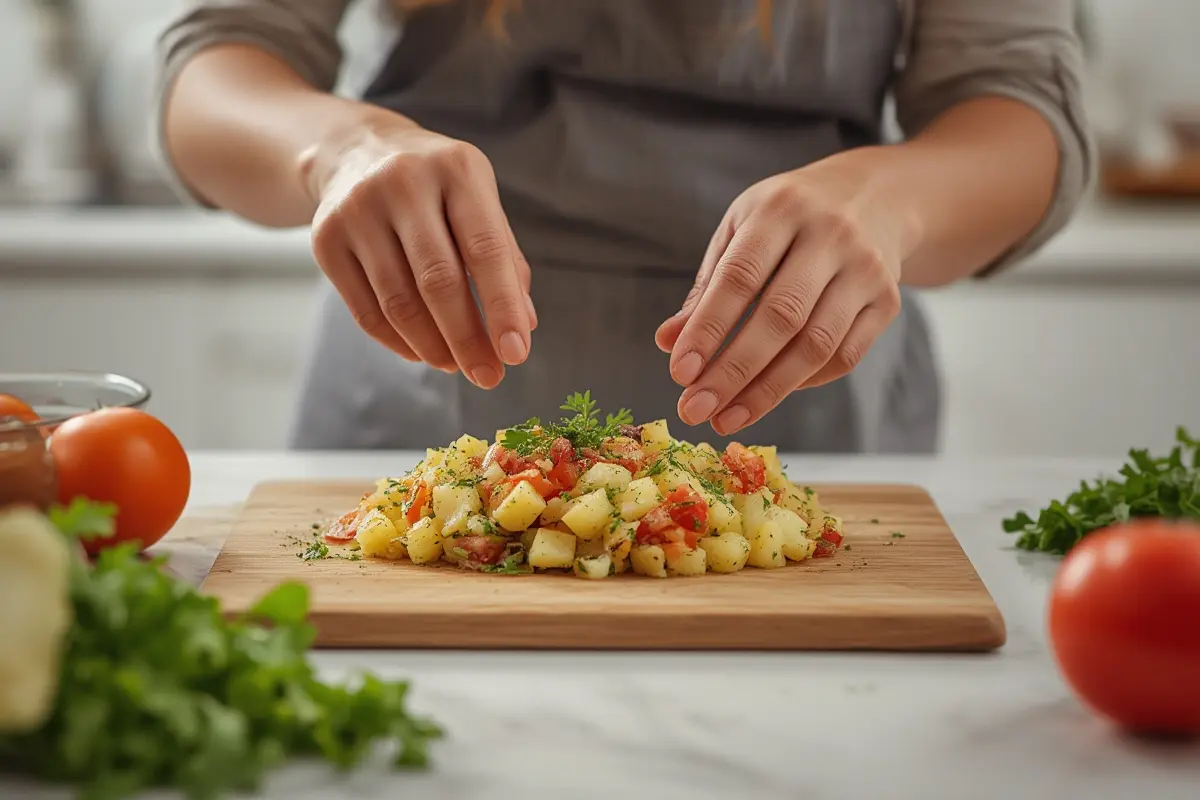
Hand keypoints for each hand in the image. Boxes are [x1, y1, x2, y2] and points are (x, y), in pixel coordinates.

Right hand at [302, 115, 535, 388]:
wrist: (357, 150)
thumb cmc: (437, 187)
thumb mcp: (478, 201)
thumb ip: (505, 258)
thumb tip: (525, 325)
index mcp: (456, 168)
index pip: (486, 250)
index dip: (502, 308)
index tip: (516, 354)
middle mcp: (403, 182)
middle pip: (438, 281)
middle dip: (467, 339)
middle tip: (488, 376)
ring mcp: (358, 209)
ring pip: (399, 302)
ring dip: (433, 347)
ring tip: (455, 366)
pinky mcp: (325, 238)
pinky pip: (365, 310)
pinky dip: (398, 342)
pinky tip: (422, 353)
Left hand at [655, 151, 906, 435]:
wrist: (874, 197)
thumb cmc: (788, 220)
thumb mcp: (741, 232)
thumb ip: (707, 287)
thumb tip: (667, 342)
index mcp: (782, 208)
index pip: (740, 277)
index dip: (708, 328)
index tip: (680, 373)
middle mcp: (831, 234)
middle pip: (781, 316)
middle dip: (733, 371)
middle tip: (695, 409)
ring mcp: (866, 269)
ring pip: (816, 345)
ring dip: (767, 391)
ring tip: (726, 418)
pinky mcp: (888, 301)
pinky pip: (845, 356)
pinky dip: (802, 383)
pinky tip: (767, 396)